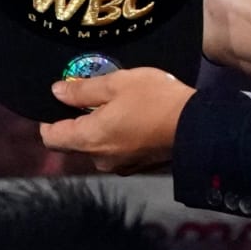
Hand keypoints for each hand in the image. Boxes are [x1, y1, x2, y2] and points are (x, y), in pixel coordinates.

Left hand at [37, 67, 194, 173]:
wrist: (202, 126)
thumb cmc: (154, 100)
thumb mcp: (116, 84)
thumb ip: (82, 90)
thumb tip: (56, 92)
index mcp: (89, 140)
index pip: (50, 138)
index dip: (48, 119)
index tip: (58, 102)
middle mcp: (101, 159)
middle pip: (74, 142)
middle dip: (76, 120)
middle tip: (90, 96)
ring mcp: (122, 165)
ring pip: (97, 146)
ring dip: (99, 127)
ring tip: (114, 103)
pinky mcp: (140, 166)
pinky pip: (117, 149)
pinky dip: (117, 135)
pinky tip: (132, 116)